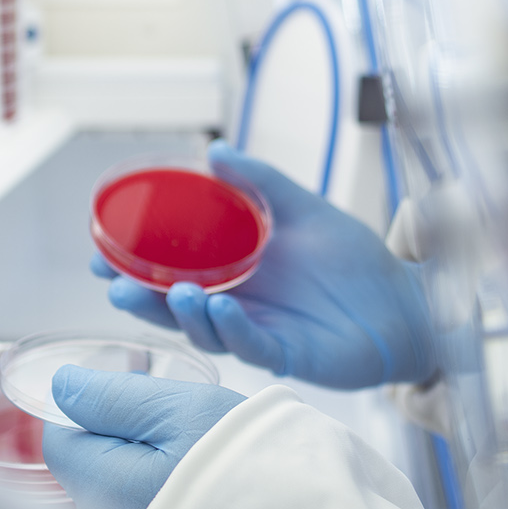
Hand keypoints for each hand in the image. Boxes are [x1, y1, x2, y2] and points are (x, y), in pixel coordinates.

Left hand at [41, 367, 246, 508]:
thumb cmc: (244, 460)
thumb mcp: (177, 407)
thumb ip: (112, 395)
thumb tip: (62, 387)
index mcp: (100, 485)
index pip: (61, 437)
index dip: (95, 407)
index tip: (141, 400)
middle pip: (94, 463)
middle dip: (127, 437)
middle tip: (185, 428)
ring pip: (125, 485)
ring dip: (153, 463)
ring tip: (204, 457)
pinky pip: (153, 508)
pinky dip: (173, 490)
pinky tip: (210, 486)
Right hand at [91, 141, 434, 389]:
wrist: (406, 303)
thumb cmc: (355, 262)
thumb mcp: (304, 209)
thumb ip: (261, 182)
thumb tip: (215, 152)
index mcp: (233, 271)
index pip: (169, 270)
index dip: (133, 265)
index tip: (101, 251)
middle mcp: (237, 304)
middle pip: (173, 307)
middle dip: (140, 298)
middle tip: (114, 283)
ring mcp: (258, 332)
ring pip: (205, 331)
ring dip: (183, 315)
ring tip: (172, 292)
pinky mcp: (286, 356)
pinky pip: (251, 347)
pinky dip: (232, 329)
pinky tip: (222, 309)